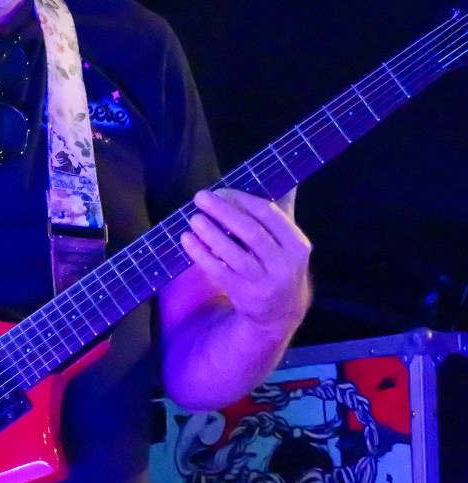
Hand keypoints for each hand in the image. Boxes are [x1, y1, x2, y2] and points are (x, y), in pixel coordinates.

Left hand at [180, 188, 311, 337]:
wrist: (280, 311)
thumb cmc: (278, 261)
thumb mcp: (287, 238)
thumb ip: (282, 206)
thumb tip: (283, 171)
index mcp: (296, 244)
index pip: (268, 214)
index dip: (241, 199)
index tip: (220, 190)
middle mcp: (284, 263)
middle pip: (250, 232)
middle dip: (223, 212)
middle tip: (200, 197)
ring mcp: (263, 281)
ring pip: (233, 253)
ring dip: (210, 233)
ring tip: (193, 218)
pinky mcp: (244, 294)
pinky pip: (218, 271)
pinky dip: (201, 254)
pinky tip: (187, 240)